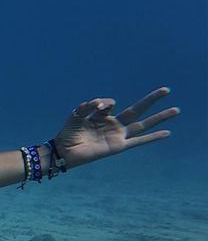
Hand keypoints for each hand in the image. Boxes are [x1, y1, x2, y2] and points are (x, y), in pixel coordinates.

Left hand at [54, 87, 178, 168]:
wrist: (64, 151)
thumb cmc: (68, 133)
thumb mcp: (76, 114)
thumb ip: (89, 106)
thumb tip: (104, 103)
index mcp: (102, 116)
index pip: (110, 103)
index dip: (103, 103)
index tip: (92, 107)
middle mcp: (113, 124)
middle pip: (137, 110)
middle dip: (151, 99)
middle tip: (167, 89)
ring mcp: (118, 135)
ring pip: (143, 124)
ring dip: (160, 117)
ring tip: (176, 110)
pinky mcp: (118, 146)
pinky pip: (139, 141)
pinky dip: (153, 138)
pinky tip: (167, 133)